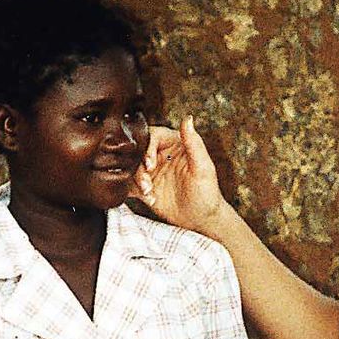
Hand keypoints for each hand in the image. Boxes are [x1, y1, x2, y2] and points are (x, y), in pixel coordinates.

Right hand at [133, 116, 225, 234]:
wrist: (202, 221)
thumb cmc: (207, 193)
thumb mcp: (203, 168)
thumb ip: (195, 143)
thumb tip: (188, 118)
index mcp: (175, 143)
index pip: (153, 136)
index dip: (147, 149)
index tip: (150, 165)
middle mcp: (161, 154)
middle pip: (138, 151)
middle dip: (139, 167)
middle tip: (147, 184)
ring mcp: (152, 171)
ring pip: (132, 167)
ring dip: (136, 180)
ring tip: (149, 193)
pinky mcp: (146, 187)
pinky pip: (130, 184)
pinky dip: (134, 191)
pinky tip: (149, 200)